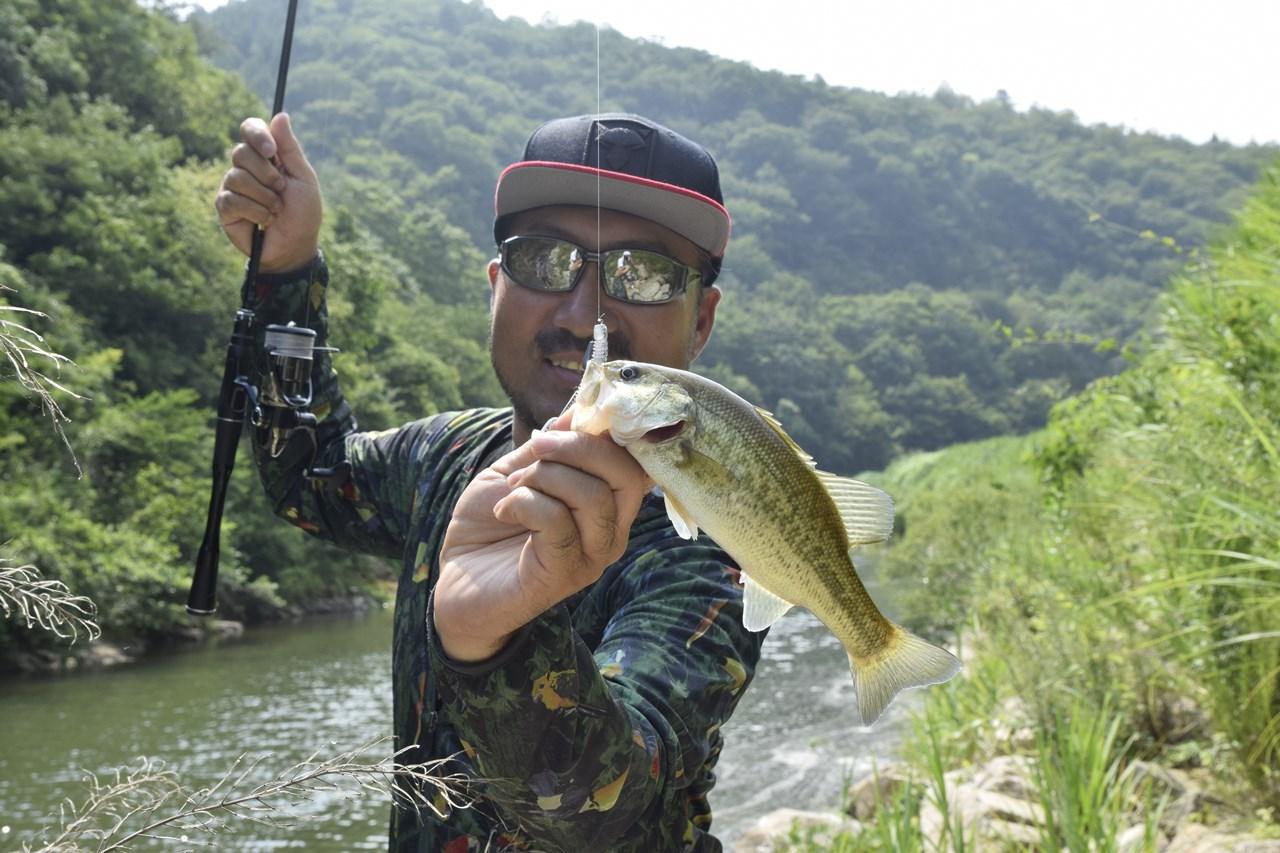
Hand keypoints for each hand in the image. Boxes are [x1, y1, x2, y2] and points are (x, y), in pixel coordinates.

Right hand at [214, 113, 322, 273]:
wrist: (295, 247)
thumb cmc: (303, 214)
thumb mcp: (303, 179)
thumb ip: (290, 148)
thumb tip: (280, 115)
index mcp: (267, 156)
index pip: (250, 128)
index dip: (257, 135)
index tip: (271, 150)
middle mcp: (246, 167)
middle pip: (241, 152)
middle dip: (267, 174)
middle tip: (281, 191)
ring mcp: (232, 186)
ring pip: (236, 177)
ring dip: (264, 197)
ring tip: (276, 211)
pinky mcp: (224, 207)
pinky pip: (231, 199)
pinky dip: (254, 211)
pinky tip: (264, 221)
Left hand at [433, 412, 652, 661]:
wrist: (457, 582)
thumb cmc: (490, 526)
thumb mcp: (515, 472)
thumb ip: (548, 448)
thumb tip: (577, 413)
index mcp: (608, 504)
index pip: (637, 462)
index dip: (610, 431)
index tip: (566, 421)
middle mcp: (611, 532)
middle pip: (626, 474)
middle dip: (578, 448)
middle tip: (535, 448)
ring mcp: (592, 557)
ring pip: (593, 496)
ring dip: (544, 477)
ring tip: (513, 488)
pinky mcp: (564, 576)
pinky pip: (556, 522)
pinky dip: (524, 503)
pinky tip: (503, 512)